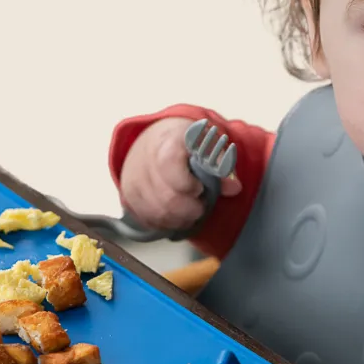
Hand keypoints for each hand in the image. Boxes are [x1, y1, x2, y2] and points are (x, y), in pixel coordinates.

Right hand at [119, 117, 241, 231]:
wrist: (154, 140)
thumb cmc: (185, 144)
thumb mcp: (207, 144)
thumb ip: (221, 165)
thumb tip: (234, 187)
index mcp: (167, 140)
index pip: (169, 164)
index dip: (187, 183)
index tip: (199, 188)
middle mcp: (145, 159)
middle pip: (165, 197)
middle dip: (190, 209)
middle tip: (201, 206)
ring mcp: (134, 179)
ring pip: (157, 212)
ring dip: (179, 219)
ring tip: (191, 213)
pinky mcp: (129, 195)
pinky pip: (147, 219)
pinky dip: (165, 223)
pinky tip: (177, 217)